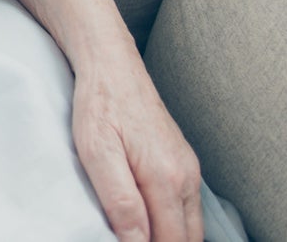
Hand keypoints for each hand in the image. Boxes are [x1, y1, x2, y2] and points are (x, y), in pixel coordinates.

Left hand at [72, 59, 201, 241]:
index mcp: (166, 178)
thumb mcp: (97, 151)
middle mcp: (186, 176)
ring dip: (169, 237)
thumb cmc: (99, 103)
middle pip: (186, 239)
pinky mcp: (183, 162)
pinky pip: (186, 207)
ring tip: (135, 231)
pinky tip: (148, 218)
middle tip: (127, 237)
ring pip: (190, 226)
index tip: (122, 241)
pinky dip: (172, 221)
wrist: (111, 63)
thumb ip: (120, 200)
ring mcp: (188, 169)